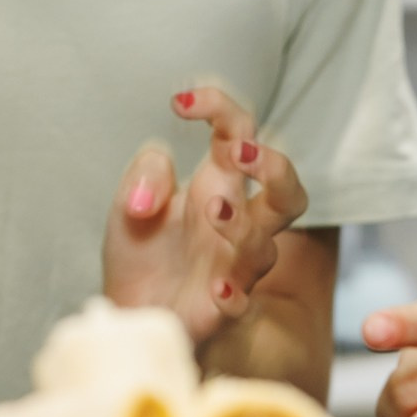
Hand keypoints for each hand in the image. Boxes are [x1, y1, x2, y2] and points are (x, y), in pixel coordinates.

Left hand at [103, 84, 307, 353]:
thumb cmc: (141, 254)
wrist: (127, 313)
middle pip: (289, 192)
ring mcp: (233, 267)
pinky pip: (242, 302)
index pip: (240, 132)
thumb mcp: (129, 200)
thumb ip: (146, 173)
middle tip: (238, 153)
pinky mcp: (220, 308)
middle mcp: (236, 223)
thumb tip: (166, 178)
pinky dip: (234, 294)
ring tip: (212, 212)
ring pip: (267, 246)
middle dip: (275, 167)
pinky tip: (215, 288)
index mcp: (216, 184)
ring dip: (243, 224)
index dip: (220, 106)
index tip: (178, 103)